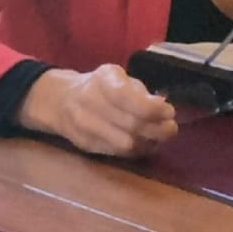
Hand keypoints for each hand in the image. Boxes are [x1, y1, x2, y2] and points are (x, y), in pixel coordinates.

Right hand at [19, 64, 177, 156]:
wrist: (61, 101)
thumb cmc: (100, 87)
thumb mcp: (119, 78)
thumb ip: (140, 91)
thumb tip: (163, 107)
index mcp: (102, 79)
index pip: (127, 97)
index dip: (152, 109)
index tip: (169, 112)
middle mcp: (89, 101)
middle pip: (130, 124)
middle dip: (157, 129)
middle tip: (171, 128)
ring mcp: (85, 125)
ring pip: (126, 143)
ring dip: (149, 143)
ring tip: (159, 137)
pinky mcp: (86, 145)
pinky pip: (118, 153)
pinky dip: (137, 151)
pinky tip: (145, 143)